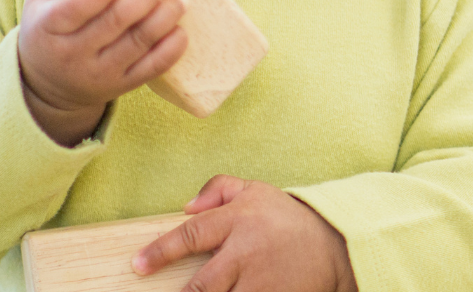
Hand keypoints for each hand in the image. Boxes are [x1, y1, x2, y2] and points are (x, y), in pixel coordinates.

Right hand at [17, 0, 188, 145]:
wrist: (47, 86)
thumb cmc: (47, 29)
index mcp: (50, 26)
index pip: (76, 8)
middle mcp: (73, 53)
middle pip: (112, 25)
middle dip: (140, 3)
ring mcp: (99, 72)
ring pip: (137, 46)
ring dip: (163, 21)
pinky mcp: (120, 85)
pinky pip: (150, 70)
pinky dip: (170, 51)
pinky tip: (182, 32)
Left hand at [133, 175, 357, 291]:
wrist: (335, 244)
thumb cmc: (287, 218)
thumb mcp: (255, 191)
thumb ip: (218, 189)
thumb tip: (186, 207)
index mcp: (239, 220)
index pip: (191, 235)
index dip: (161, 252)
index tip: (138, 265)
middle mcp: (246, 252)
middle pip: (203, 284)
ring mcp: (261, 282)